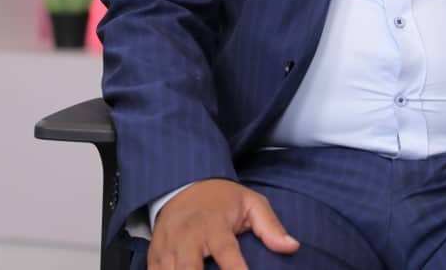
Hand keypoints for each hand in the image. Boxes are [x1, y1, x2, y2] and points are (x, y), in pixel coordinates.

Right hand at [149, 178, 298, 269]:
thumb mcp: (250, 203)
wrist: (183, 184)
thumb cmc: (221, 199)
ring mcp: (167, 246)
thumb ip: (270, 226)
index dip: (235, 269)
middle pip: (188, 268)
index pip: (225, 251)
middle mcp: (187, 235)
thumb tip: (291, 246)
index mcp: (213, 223)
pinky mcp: (154, 255)